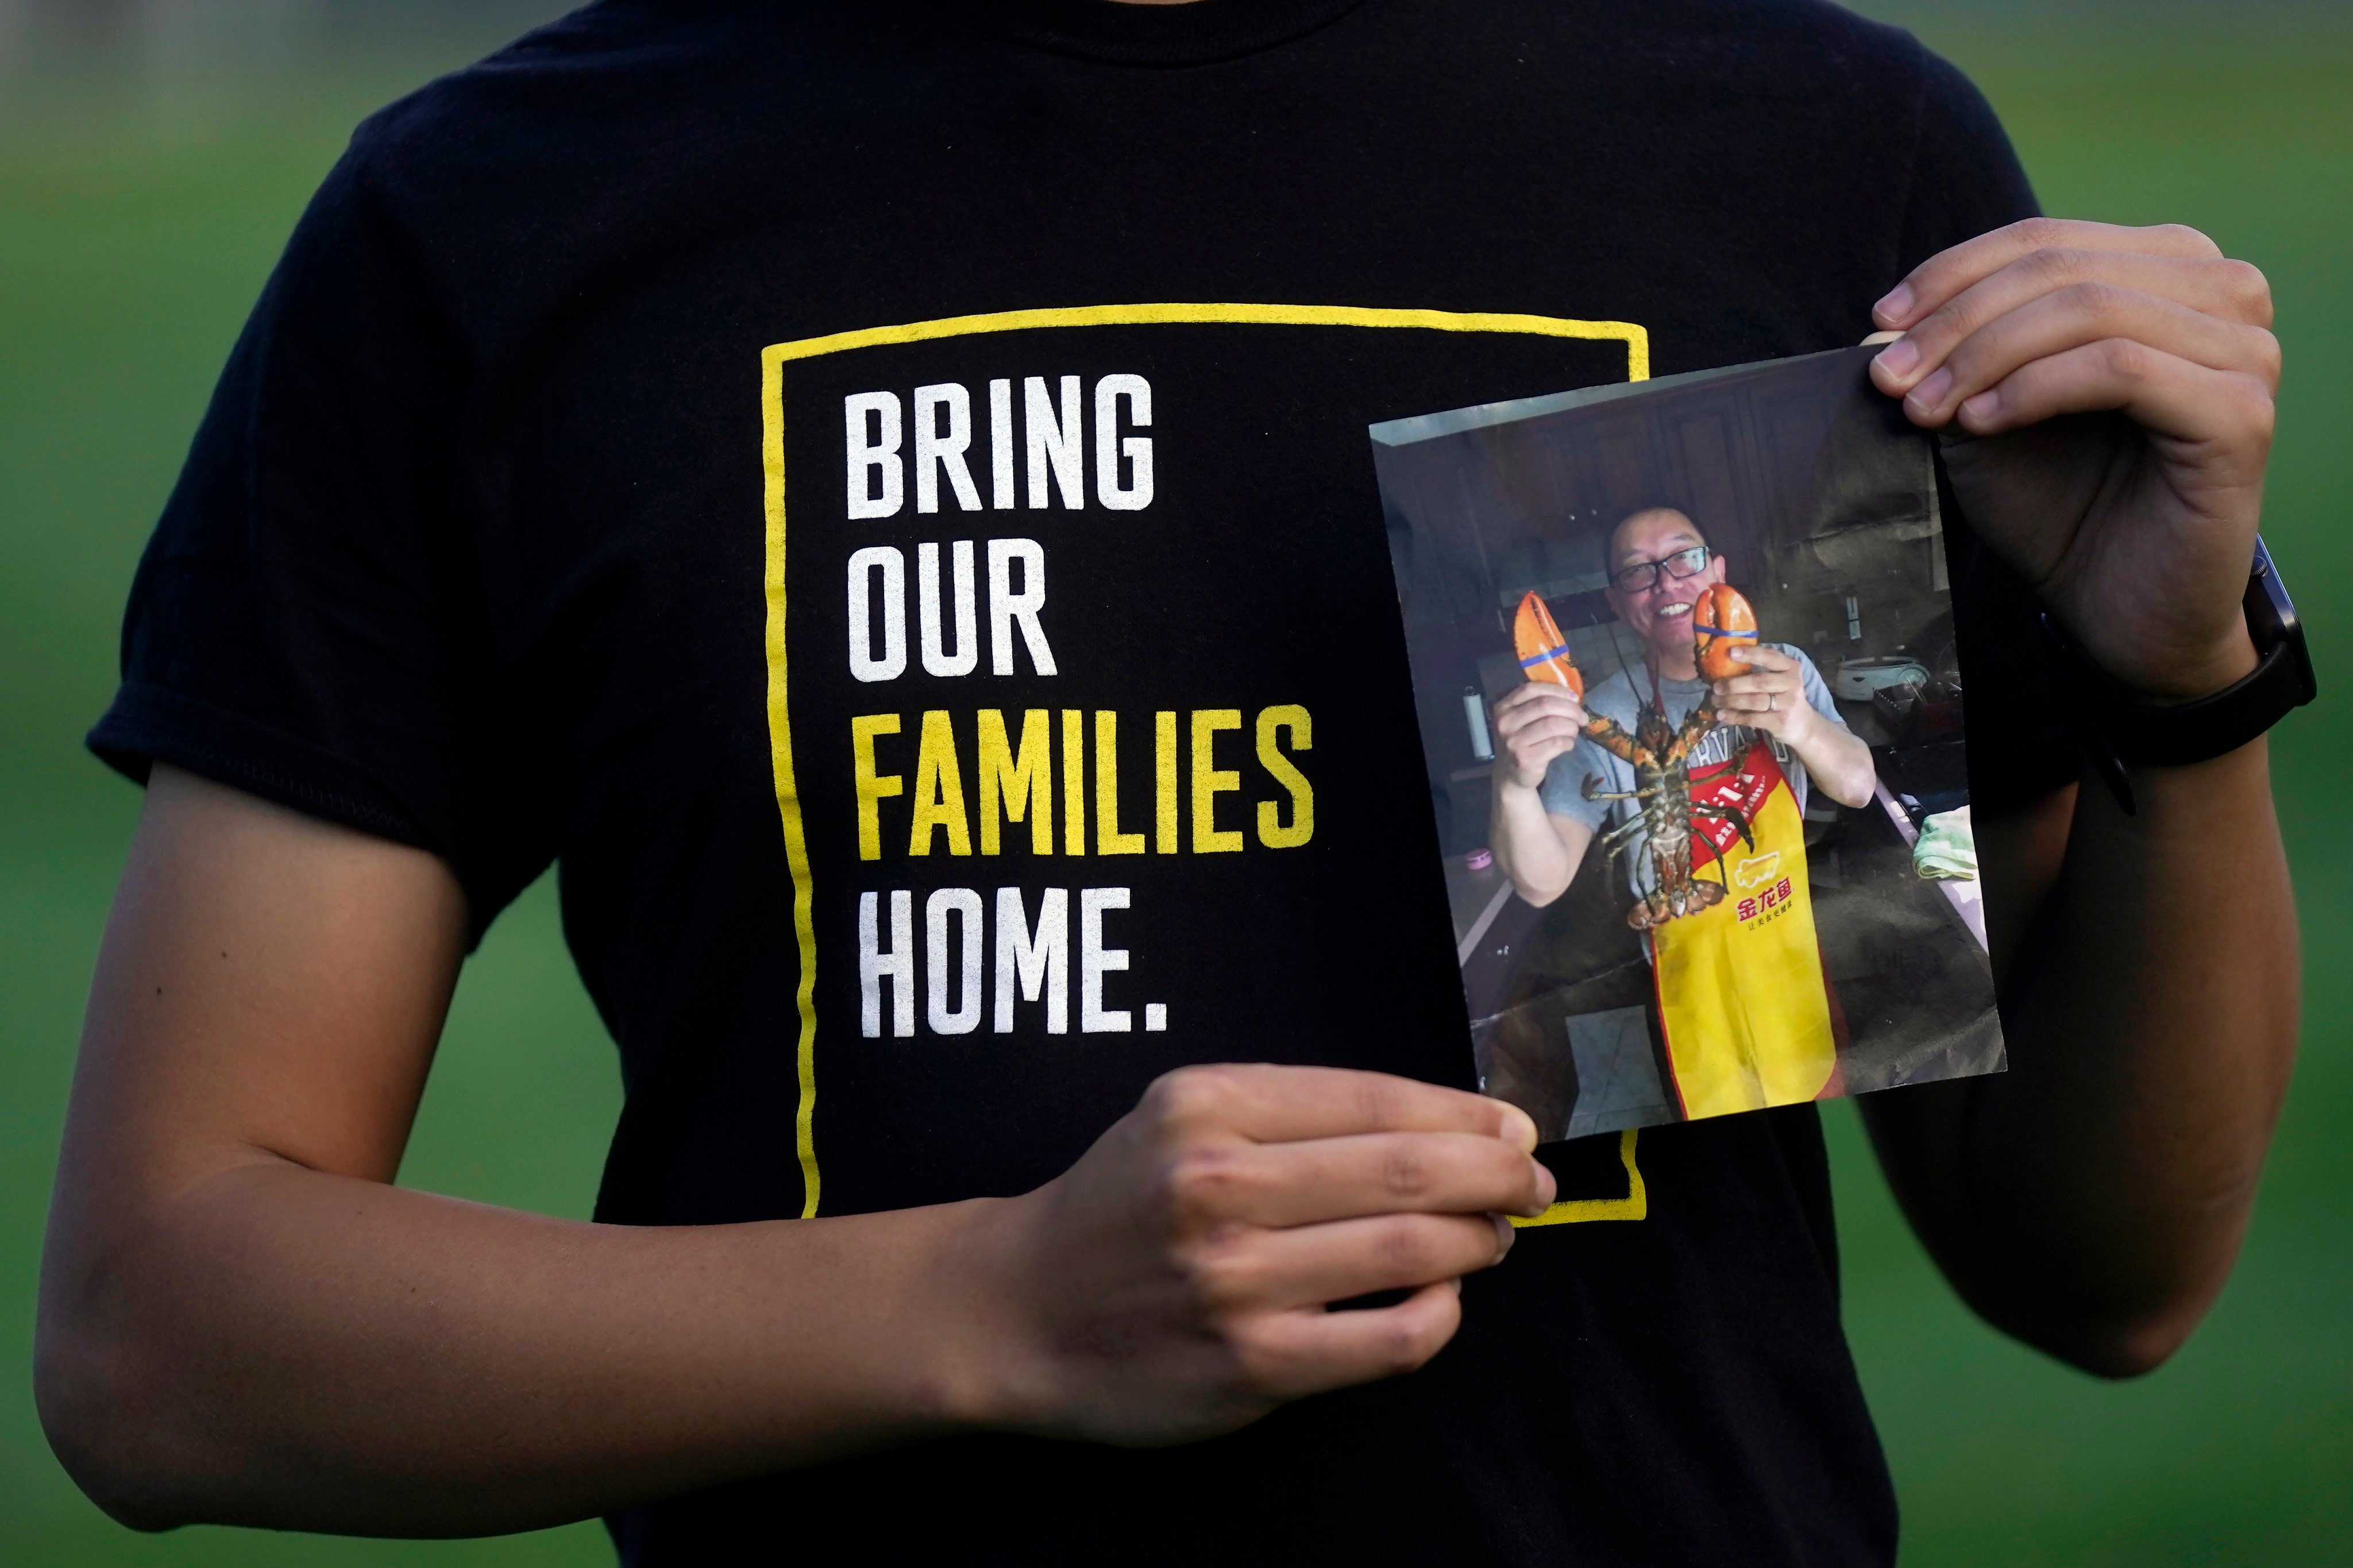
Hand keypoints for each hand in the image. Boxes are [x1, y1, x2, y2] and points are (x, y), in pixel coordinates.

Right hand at [970, 1064, 1552, 1446]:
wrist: (1019, 1309)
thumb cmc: (1122, 1202)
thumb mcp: (1183, 1114)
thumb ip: (1298, 1110)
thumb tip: (1454, 1120)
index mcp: (1208, 1105)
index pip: (1376, 1099)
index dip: (1466, 1112)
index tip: (1513, 1125)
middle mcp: (1217, 1184)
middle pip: (1409, 1170)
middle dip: (1498, 1171)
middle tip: (1535, 1180)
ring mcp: (1234, 1280)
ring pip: (1411, 1252)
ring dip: (1480, 1239)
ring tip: (1496, 1235)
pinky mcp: (1251, 1364)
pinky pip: (1389, 1340)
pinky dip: (1441, 1316)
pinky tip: (1444, 1301)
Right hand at [1489, 681, 1588, 791]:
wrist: (1510, 775)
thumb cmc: (1522, 742)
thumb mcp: (1521, 719)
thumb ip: (1539, 704)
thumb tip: (1572, 697)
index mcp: (1503, 707)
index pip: (1531, 689)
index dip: (1557, 690)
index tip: (1574, 698)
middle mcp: (1505, 722)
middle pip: (1545, 705)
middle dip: (1571, 709)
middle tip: (1582, 718)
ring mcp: (1513, 741)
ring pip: (1553, 724)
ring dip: (1571, 727)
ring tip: (1574, 732)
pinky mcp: (1524, 759)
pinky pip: (1556, 743)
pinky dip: (1568, 742)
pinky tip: (1568, 745)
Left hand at [1710, 645, 1815, 741]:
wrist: (1803, 724)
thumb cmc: (1783, 696)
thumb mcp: (1780, 679)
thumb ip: (1760, 670)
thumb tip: (1725, 663)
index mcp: (1791, 667)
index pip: (1770, 657)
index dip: (1751, 654)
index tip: (1731, 652)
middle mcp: (1792, 683)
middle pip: (1759, 682)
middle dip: (1734, 684)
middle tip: (1715, 686)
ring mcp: (1788, 704)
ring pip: (1754, 701)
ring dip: (1731, 701)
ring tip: (1715, 700)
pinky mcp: (1780, 722)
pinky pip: (1753, 718)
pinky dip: (1734, 716)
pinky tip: (1721, 715)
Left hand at [1869, 218, 2275, 699]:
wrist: (2115, 606)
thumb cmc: (2060, 504)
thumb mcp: (1990, 409)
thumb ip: (1959, 353)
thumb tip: (1889, 322)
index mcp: (2167, 271)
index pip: (2045, 240)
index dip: (1952, 274)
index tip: (1881, 324)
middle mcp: (2221, 293)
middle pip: (2062, 268)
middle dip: (1958, 320)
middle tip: (1892, 379)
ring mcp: (2243, 349)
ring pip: (2088, 309)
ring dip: (1986, 356)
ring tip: (1928, 408)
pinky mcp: (2240, 412)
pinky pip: (2119, 368)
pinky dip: (2035, 389)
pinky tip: (1982, 424)